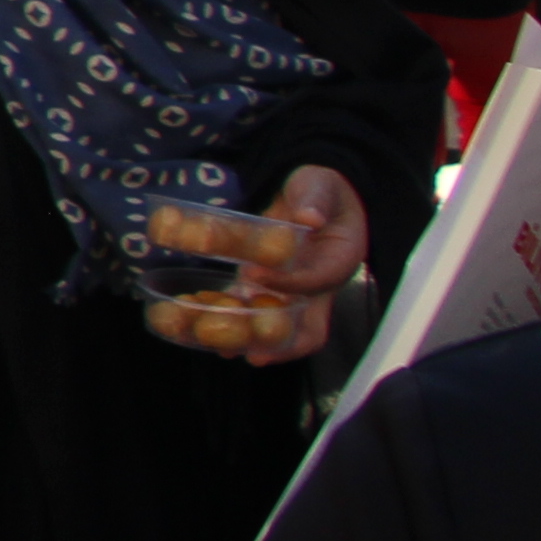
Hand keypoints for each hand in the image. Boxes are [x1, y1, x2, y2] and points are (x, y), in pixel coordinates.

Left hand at [138, 164, 367, 364]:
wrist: (312, 194)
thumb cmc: (321, 190)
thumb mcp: (321, 185)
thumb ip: (316, 199)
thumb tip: (309, 215)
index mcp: (338, 261)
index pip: (316, 280)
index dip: (288, 281)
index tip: (254, 273)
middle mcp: (317, 285)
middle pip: (307, 326)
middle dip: (281, 342)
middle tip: (253, 354)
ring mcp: (290, 289)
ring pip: (274, 323)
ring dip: (249, 338)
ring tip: (220, 348)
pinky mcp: (265, 284)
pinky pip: (250, 305)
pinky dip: (230, 315)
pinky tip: (202, 325)